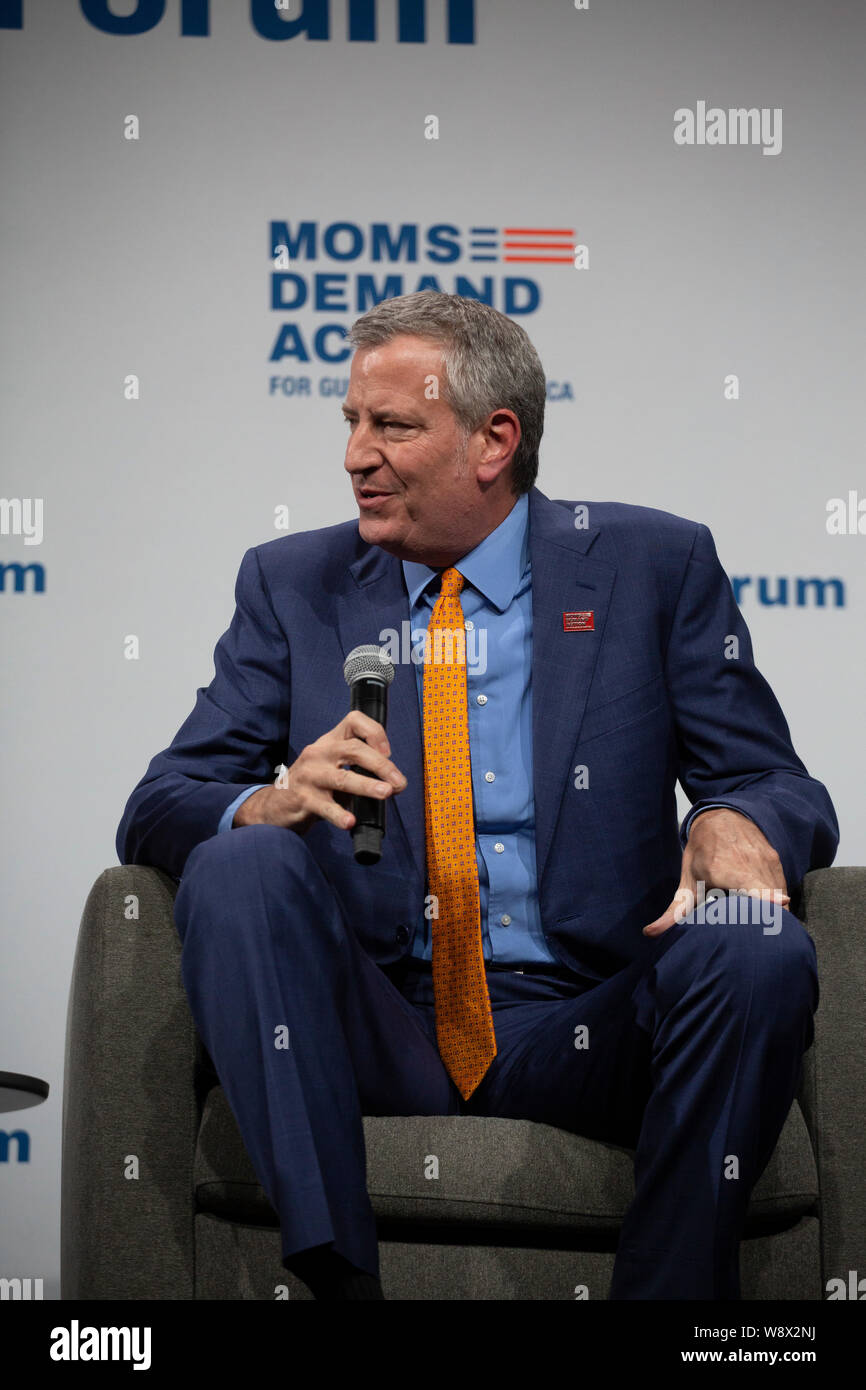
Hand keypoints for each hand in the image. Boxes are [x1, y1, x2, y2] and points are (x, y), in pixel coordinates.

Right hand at [232, 710, 406, 834]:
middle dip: (380, 765)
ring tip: (385, 793)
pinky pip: (325, 807)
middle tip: (398, 782)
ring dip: (366, 785)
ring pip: (341, 777)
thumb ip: (359, 769)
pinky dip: (339, 814)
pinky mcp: (303, 798)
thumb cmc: (314, 784)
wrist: (276, 804)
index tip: (388, 751)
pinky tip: (350, 821)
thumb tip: (393, 784)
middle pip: (354, 749)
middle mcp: (319, 753)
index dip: (374, 732)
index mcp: (329, 741)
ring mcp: (310, 775)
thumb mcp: (333, 766)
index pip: (353, 721)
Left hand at [643, 807, 788, 936]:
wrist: (721, 817)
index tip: (780, 904)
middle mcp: (748, 862)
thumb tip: (649, 934)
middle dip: (770, 919)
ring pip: (780, 895)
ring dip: (775, 914)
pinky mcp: (775, 860)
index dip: (766, 896)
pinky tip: (767, 912)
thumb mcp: (687, 882)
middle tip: (763, 939)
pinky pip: (783, 887)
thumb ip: (674, 912)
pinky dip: (778, 902)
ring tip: (764, 929)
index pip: (752, 884)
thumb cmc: (701, 855)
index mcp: (724, 869)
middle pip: (770, 897)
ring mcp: (765, 860)